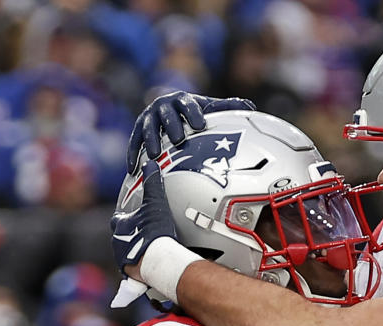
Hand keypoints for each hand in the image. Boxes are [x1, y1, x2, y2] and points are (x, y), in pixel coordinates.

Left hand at [111, 160, 176, 273]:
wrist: (155, 262)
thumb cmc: (153, 232)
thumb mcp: (155, 204)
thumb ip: (153, 184)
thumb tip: (150, 164)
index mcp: (120, 225)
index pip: (118, 218)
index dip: (124, 216)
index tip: (131, 216)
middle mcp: (117, 241)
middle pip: (121, 236)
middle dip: (129, 234)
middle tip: (142, 234)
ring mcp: (122, 258)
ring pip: (126, 252)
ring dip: (134, 250)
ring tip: (148, 250)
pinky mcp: (130, 272)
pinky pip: (133, 266)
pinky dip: (140, 264)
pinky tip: (150, 264)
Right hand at [126, 91, 255, 171]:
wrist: (173, 116)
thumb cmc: (196, 115)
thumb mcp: (211, 110)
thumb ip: (228, 108)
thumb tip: (250, 106)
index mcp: (182, 100)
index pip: (188, 104)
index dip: (193, 113)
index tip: (200, 125)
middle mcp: (163, 106)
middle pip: (167, 116)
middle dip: (172, 126)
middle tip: (178, 139)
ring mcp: (149, 118)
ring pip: (148, 128)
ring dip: (151, 141)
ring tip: (155, 154)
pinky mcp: (138, 131)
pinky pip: (134, 142)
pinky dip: (132, 154)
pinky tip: (132, 168)